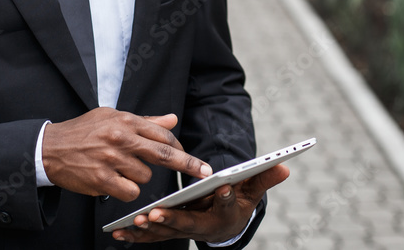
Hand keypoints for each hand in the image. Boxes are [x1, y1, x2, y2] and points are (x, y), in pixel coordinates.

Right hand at [41, 108, 211, 200]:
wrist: (49, 147)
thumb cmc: (83, 131)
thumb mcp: (112, 117)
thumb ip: (144, 121)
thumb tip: (172, 119)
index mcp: (125, 120)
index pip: (163, 134)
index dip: (181, 149)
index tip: (195, 160)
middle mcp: (120, 137)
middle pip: (164, 154)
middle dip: (188, 165)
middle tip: (204, 173)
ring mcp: (111, 159)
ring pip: (145, 176)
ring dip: (138, 177)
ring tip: (120, 169)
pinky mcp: (102, 179)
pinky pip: (130, 191)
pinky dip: (127, 190)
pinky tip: (114, 182)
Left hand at [111, 163, 289, 244]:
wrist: (227, 226)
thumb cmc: (238, 203)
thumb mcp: (253, 191)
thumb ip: (264, 179)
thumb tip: (285, 166)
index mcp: (224, 214)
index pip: (226, 205)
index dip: (226, 198)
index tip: (222, 188)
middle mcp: (203, 226)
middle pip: (188, 224)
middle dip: (171, 219)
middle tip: (156, 213)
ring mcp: (184, 231)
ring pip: (166, 232)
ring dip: (150, 230)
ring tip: (134, 222)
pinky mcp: (169, 232)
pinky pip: (152, 237)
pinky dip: (135, 237)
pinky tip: (118, 233)